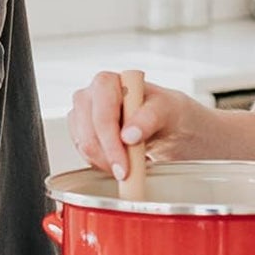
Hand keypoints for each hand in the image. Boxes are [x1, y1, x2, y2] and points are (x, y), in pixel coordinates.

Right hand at [67, 71, 213, 177]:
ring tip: (128, 167)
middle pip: (86, 128)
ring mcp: (84, 115)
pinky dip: (100, 164)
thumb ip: (151, 117)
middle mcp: (92, 95)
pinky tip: (118, 163)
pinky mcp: (83, 133)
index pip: (101, 109)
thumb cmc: (170, 112)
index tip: (123, 163)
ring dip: (103, 162)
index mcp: (110, 82)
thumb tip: (128, 134)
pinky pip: (84, 153)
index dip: (110, 138)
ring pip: (82, 143)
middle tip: (126, 173)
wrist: (172, 129)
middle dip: (106, 155)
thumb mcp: (170, 111)